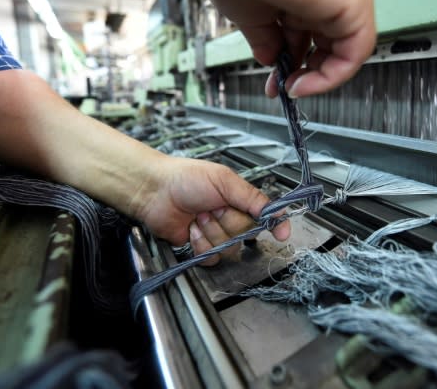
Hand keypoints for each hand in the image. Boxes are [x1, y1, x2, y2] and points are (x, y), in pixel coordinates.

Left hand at [131, 156, 290, 265]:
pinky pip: (212, 258)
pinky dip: (200, 246)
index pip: (264, 216)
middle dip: (227, 222)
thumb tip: (277, 211)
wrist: (154, 191)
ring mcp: (214, 233)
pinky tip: (190, 230)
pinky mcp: (199, 247)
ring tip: (197, 217)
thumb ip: (252, 197)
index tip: (282, 234)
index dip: (275, 225)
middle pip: (245, 234)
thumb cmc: (185, 178)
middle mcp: (228, 217)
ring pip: (228, 248)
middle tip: (211, 208)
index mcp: (237, 199)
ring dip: (211, 233)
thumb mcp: (224, 180)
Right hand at [199, 0, 375, 98]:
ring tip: (288, 86)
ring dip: (317, 76)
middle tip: (280, 86)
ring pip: (346, 47)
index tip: (273, 76)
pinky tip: (303, 83)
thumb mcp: (249, 7)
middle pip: (329, 40)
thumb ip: (265, 36)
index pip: (309, 28)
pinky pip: (356, 52)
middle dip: (302, 70)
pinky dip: (332, 76)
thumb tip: (270, 58)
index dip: (291, 57)